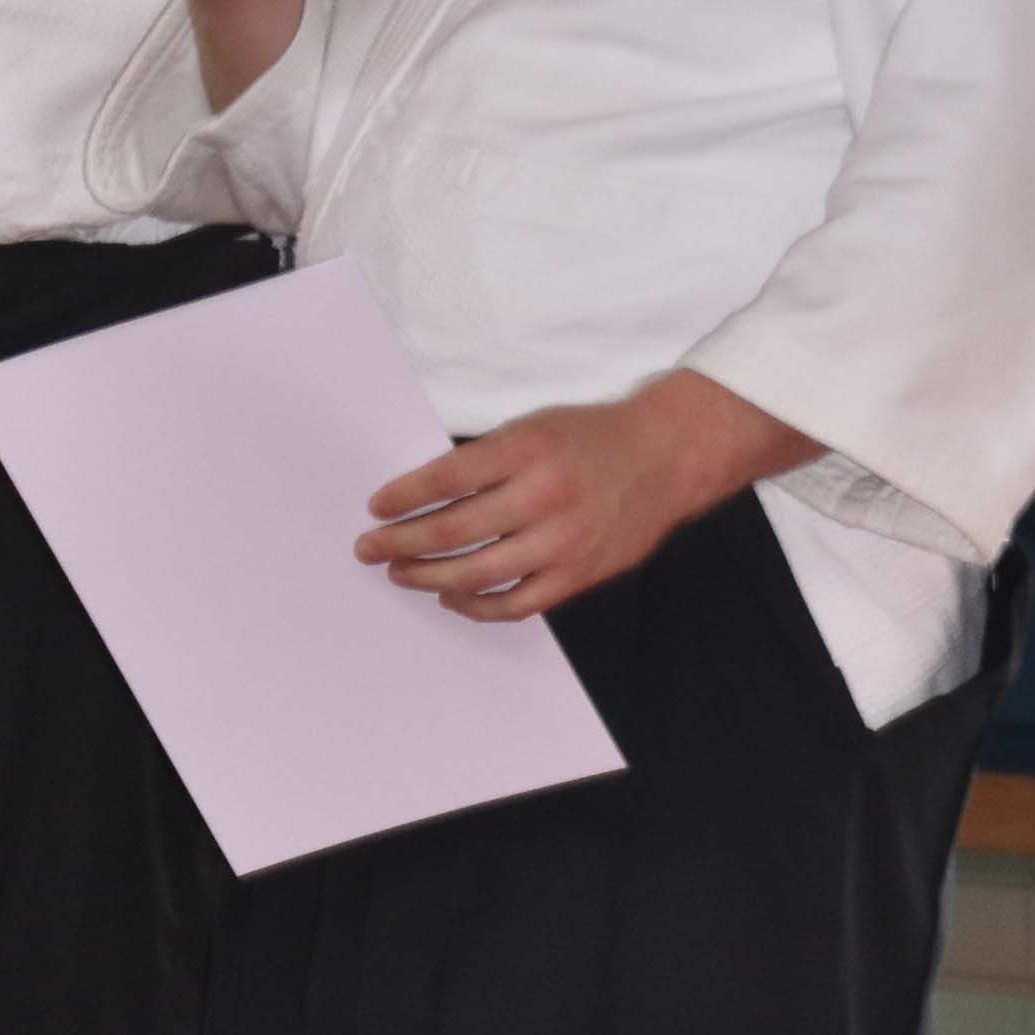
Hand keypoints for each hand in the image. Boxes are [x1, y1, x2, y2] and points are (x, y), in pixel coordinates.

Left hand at [358, 372, 819, 622]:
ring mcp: (561, 541)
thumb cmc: (591, 439)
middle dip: (400, 543)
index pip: (446, 478)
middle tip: (369, 548)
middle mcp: (542, 496)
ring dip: (428, 577)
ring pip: (478, 574)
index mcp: (525, 449)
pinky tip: (452, 597)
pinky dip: (477, 606)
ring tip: (401, 574)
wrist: (665, 458)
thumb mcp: (533, 428)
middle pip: (453, 531)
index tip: (376, 507)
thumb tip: (422, 497)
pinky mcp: (577, 574)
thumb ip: (485, 460)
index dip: (403, 497)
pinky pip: (516, 604)